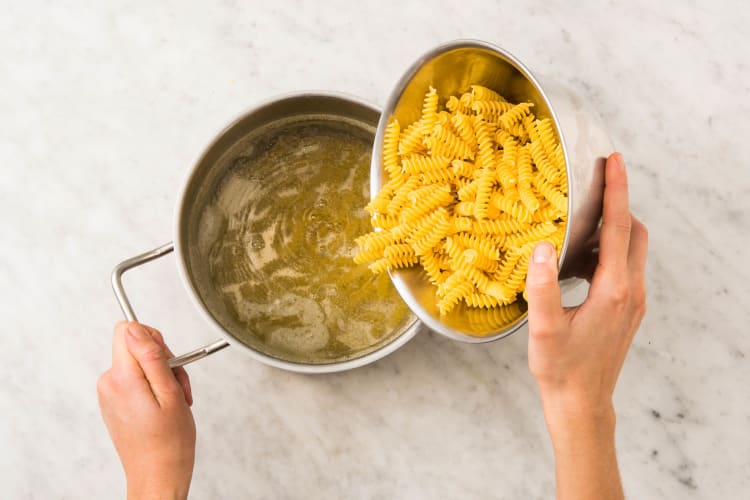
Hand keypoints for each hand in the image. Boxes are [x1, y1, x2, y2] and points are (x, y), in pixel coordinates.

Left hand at [97, 321, 195, 499]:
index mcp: (122, 378)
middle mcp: (109, 383)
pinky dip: (155, 387)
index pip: (127, 330)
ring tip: (175, 401)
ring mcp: (110, 393)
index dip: (153, 337)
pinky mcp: (115, 401)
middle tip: (178, 386)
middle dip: (164, 360)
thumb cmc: (169, 442)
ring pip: (140, 363)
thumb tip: (134, 328)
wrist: (157, 475)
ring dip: (163, 376)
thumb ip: (150, 357)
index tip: (167, 359)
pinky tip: (165, 406)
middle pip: (137, 346)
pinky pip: (136, 378)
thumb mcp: (170, 393)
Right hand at [526, 153, 646, 498]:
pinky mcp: (628, 310)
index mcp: (614, 290)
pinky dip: (610, 250)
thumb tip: (543, 246)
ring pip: (634, 250)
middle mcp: (632, 292)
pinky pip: (627, 267)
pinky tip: (581, 260)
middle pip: (636, 233)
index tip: (615, 160)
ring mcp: (633, 302)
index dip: (618, 191)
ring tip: (581, 222)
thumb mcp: (545, 328)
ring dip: (614, 228)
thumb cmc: (561, 369)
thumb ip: (543, 286)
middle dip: (620, 203)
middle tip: (596, 183)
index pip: (620, 228)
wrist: (582, 403)